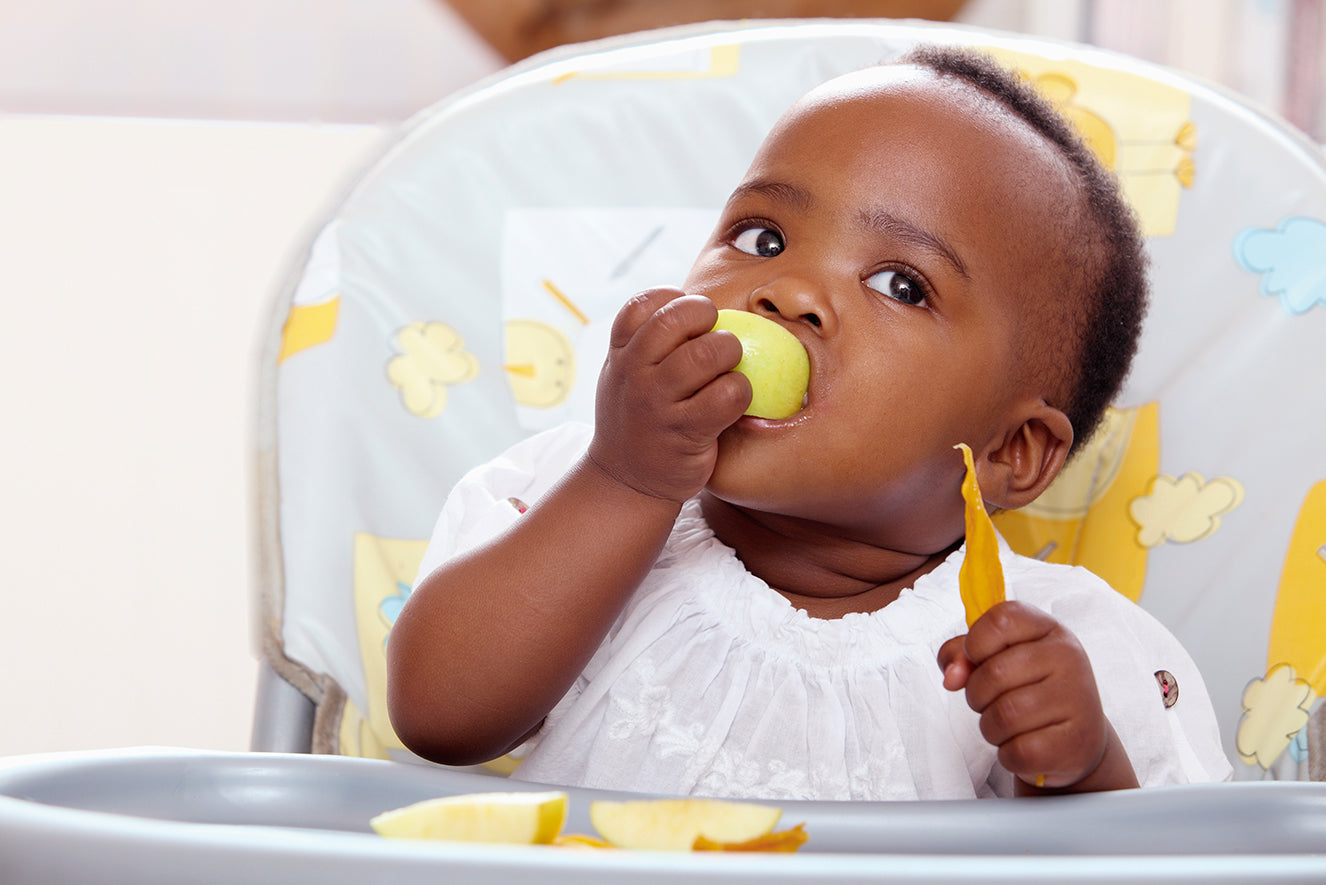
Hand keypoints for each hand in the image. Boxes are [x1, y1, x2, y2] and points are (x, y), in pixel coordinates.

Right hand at [588, 287, 749, 503]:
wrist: (625, 481)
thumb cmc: (636, 418)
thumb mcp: (623, 375)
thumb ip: (645, 343)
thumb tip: (696, 306)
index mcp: (619, 354)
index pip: (643, 303)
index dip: (674, 298)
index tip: (689, 316)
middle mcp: (634, 374)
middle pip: (677, 319)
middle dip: (708, 316)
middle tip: (716, 336)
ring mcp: (658, 404)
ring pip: (708, 354)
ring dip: (729, 353)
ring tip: (728, 368)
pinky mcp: (686, 432)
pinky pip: (727, 395)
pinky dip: (740, 391)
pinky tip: (732, 399)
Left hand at [937, 601, 1137, 792]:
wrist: (1076, 739)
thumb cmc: (1031, 691)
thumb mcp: (998, 658)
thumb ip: (963, 653)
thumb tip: (951, 676)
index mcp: (1048, 630)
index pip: (1000, 619)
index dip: (975, 644)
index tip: (977, 659)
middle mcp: (1068, 658)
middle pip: (994, 673)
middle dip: (977, 694)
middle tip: (991, 701)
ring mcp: (1076, 699)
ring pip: (1003, 716)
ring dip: (991, 726)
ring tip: (1007, 724)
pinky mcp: (1074, 742)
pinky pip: (1018, 751)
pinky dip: (1008, 753)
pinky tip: (1024, 744)